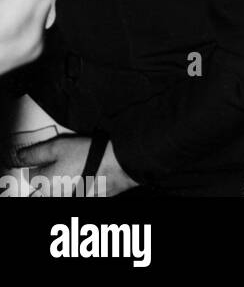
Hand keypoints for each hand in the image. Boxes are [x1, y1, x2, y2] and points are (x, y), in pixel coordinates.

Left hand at [17, 133, 136, 195]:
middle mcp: (56, 197)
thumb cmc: (91, 155)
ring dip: (67, 176)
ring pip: (62, 186)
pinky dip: (81, 181)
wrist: (120, 163)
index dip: (38, 160)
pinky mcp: (88, 198)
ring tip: (81, 161)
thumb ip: (35, 153)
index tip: (47, 153)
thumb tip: (20, 157)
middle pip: (47, 181)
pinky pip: (78, 189)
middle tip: (68, 155)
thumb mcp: (58, 146)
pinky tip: (90, 169)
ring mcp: (72, 199)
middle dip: (53, 169)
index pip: (30, 174)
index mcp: (45, 185)